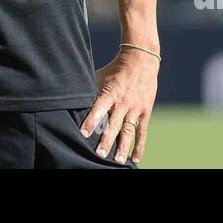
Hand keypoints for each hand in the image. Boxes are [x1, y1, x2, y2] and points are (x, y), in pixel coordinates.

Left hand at [80, 48, 158, 164]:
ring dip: (123, 147)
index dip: (91, 121)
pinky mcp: (145, 112)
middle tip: (99, 154)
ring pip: (128, 131)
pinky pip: (142, 132)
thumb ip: (91, 91)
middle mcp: (123, 103)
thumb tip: (77, 102)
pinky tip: (135, 159)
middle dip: (106, 140)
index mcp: (110, 93)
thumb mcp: (100, 76)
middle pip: (114, 124)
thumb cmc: (115, 69)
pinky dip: (139, 147)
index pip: (99, 109)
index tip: (83, 133)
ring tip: (117, 161)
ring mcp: (135, 109)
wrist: (141, 60)